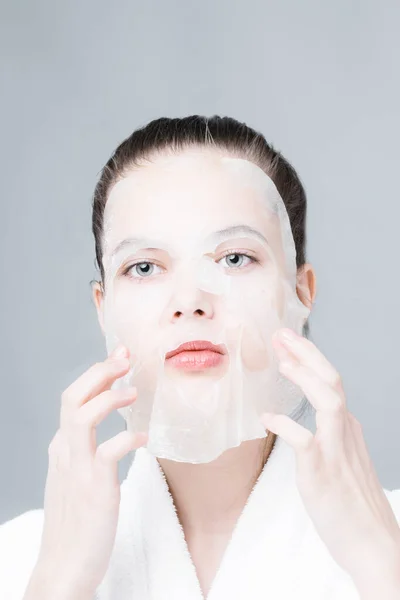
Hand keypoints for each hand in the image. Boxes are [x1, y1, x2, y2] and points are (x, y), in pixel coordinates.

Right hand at [27, 345, 147, 598]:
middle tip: (125, 357)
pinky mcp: (95, 488)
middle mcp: (65, 452)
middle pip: (72, 398)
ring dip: (108, 398)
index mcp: (62, 447)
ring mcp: (77, 469)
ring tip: (134, 392)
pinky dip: (127, 439)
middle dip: (99, 373)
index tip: (120, 358)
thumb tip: (113, 432)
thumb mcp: (77, 478)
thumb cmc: (78, 521)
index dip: (96, 375)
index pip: (73, 398)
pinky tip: (145, 438)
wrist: (64, 567)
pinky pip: (109, 453)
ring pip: (82, 417)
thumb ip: (87, 452)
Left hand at [261, 328, 399, 593]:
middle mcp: (344, 432)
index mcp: (346, 427)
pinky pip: (304, 442)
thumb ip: (330, 438)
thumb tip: (307, 426)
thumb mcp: (344, 460)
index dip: (308, 358)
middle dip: (306, 353)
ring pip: (328, 400)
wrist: (373, 544)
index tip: (287, 343)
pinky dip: (285, 426)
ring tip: (282, 362)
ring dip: (305, 377)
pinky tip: (266, 419)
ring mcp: (335, 450)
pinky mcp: (322, 472)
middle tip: (281, 334)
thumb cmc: (352, 504)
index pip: (329, 382)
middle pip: (330, 380)